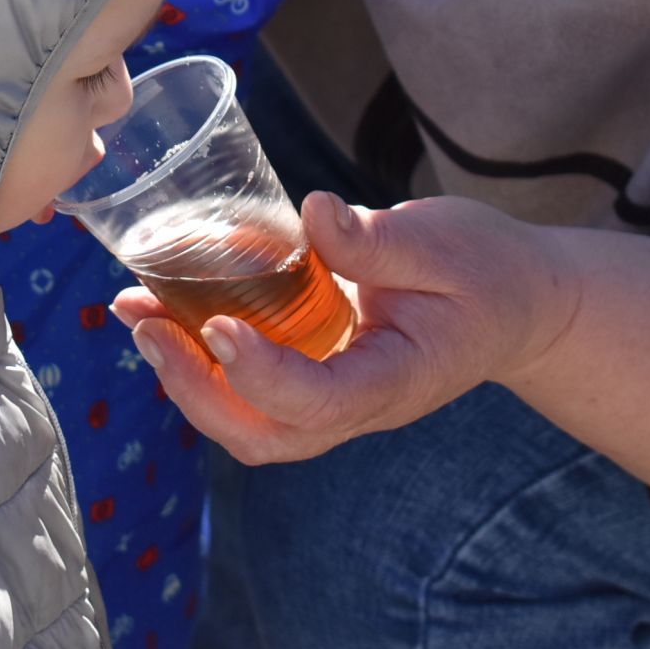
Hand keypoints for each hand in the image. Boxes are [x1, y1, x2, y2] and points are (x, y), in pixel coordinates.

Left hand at [112, 193, 582, 464]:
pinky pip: (247, 387)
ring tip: (135, 313)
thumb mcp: (446, 240)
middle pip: (266, 434)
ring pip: (247, 421)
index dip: (264, 375)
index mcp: (396, 379)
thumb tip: (314, 214)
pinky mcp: (313, 373)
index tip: (223, 327)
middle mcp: (358, 404)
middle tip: (148, 326)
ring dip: (184, 377)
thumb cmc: (486, 270)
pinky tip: (162, 307)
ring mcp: (332, 396)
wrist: (513, 303)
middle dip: (197, 390)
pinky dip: (198, 357)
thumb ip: (379, 239)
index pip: (320, 403)